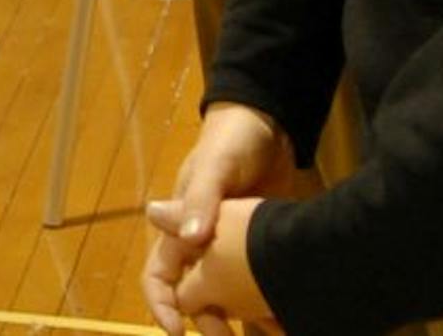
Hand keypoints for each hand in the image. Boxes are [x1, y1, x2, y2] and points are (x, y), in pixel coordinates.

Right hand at [141, 104, 296, 335]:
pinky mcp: (259, 248)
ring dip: (238, 319)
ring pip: (226, 295)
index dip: (161, 304)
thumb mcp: (216, 166)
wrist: (271, 126)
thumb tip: (189, 241)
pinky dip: (266, 305)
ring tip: (264, 335)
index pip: (159, 274)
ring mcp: (230, 247)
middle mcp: (201, 242)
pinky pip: (256, 285)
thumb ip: (201, 201)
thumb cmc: (232, 142)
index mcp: (179, 225)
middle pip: (194, 295)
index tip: (177, 331)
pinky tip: (283, 319)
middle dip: (206, 322)